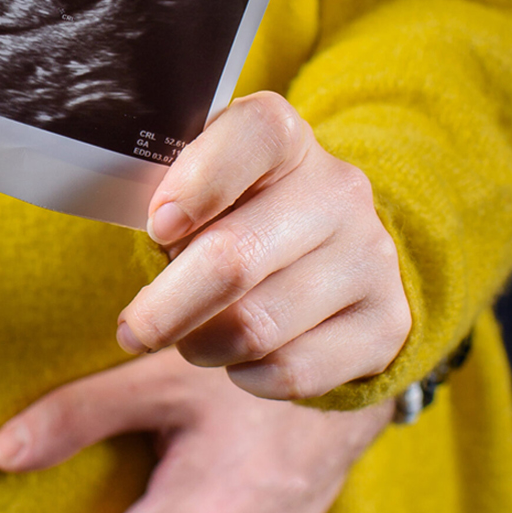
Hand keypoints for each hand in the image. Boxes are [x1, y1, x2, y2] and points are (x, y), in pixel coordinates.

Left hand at [117, 91, 411, 399]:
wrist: (338, 258)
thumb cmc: (238, 219)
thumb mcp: (202, 189)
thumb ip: (164, 197)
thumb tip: (125, 221)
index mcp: (284, 139)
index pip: (252, 135)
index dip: (196, 183)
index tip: (156, 226)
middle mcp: (337, 190)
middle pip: (234, 259)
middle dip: (165, 309)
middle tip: (133, 331)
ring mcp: (370, 257)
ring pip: (258, 327)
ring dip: (202, 345)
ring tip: (190, 339)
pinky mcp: (386, 323)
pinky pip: (293, 371)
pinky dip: (248, 376)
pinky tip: (240, 360)